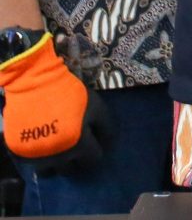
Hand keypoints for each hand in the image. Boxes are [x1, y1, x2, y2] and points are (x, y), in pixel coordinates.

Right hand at [0, 33, 105, 174]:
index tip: (92, 143)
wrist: (34, 84)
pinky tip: (41, 142)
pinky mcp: (21, 152)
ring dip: (54, 163)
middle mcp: (58, 157)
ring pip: (49, 171)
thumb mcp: (96, 106)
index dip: (94, 150)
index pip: (93, 159)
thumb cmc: (69, 94)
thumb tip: (108, 140)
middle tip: (73, 146)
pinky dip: (37, 155)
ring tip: (56, 149)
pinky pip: (31, 162)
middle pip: (71, 169)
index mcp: (79, 145)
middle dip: (75, 160)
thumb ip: (105, 126)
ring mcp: (37, 157)